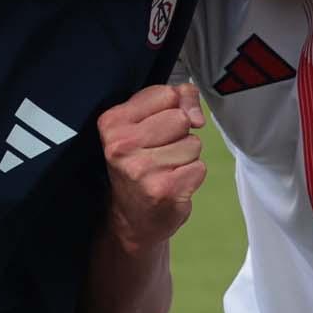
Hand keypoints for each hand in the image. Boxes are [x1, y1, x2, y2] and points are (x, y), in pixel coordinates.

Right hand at [98, 81, 207, 246]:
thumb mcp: (145, 123)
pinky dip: (191, 176)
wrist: (130, 218)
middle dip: (179, 135)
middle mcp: (122, 145)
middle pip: (181, 119)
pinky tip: (172, 184)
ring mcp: (142, 169)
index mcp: (112, 122)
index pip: (166, 94)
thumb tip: (196, 117)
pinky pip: (200, 167)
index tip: (155, 128)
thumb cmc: (140, 164)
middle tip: (159, 154)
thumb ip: (177, 100)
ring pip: (193, 144)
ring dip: (186, 158)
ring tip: (165, 170)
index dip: (170, 109)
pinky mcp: (164, 189)